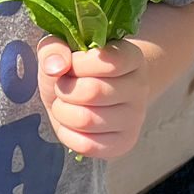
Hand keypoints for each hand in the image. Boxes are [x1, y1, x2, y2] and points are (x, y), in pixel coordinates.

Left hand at [36, 37, 149, 159]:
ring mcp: (135, 118)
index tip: (70, 65)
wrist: (88, 92)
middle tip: (63, 85)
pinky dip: (67, 133)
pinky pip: (86, 145)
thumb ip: (53, 49)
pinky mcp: (124, 143)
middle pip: (93, 92)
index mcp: (131, 57)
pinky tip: (69, 122)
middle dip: (65, 89)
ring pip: (86, 120)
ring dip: (62, 111)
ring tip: (66, 103)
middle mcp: (140, 87)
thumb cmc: (74, 67)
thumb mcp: (60, 48)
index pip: (108, 62)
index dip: (77, 64)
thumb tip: (56, 67)